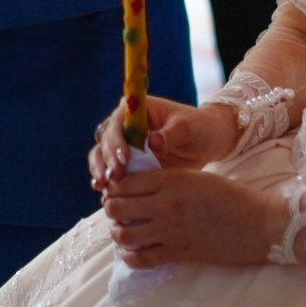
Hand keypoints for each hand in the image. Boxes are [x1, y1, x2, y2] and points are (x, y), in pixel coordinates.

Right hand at [89, 95, 235, 187]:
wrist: (205, 143)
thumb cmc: (198, 128)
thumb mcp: (188, 128)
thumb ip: (170, 134)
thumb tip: (153, 142)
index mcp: (136, 110)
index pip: (118, 123)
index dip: (117, 140)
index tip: (124, 159)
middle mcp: (124, 125)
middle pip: (105, 141)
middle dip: (107, 160)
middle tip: (114, 179)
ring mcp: (124, 145)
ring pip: (102, 156)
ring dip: (101, 172)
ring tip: (104, 188)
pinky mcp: (127, 163)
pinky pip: (111, 172)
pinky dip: (108, 183)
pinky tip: (108, 196)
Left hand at [102, 166, 279, 267]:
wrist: (259, 224)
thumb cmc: (232, 197)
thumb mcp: (196, 177)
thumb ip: (166, 180)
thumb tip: (138, 187)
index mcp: (171, 179)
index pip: (124, 182)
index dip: (115, 186)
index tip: (117, 191)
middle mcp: (166, 204)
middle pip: (116, 207)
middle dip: (112, 209)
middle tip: (119, 212)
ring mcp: (171, 230)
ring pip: (123, 234)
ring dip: (118, 233)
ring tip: (125, 231)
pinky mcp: (179, 253)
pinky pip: (141, 258)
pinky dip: (130, 256)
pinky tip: (132, 251)